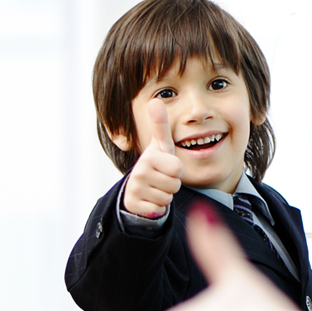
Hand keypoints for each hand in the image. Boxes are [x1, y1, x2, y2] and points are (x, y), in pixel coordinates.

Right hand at [124, 99, 181, 217]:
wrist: (138, 186)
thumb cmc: (156, 163)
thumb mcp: (161, 145)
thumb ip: (160, 124)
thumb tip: (155, 100)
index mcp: (149, 157)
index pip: (177, 169)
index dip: (176, 170)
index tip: (166, 166)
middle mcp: (139, 172)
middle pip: (174, 185)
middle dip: (171, 184)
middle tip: (161, 178)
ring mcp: (135, 189)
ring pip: (167, 199)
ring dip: (165, 196)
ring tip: (156, 187)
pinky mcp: (133, 205)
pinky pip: (158, 210)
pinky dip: (157, 208)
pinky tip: (150, 199)